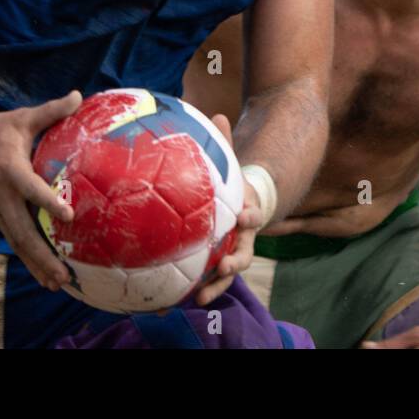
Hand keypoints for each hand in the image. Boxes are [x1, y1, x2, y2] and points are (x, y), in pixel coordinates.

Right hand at [0, 91, 81, 292]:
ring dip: (34, 264)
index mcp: (10, 170)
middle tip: (63, 275)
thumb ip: (52, 110)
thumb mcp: (23, 118)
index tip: (68, 216)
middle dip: (42, 255)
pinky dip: (25, 256)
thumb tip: (80, 95)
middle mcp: (0, 196)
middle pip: (21, 232)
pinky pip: (10, 238)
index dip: (48, 203)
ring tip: (56, 284)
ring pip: (15, 242)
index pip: (31, 190)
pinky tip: (41, 272)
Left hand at [194, 112, 264, 306]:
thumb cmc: (230, 185)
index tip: (244, 214)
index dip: (250, 215)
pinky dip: (188, 293)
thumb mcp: (229, 164)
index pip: (253, 214)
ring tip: (199, 299)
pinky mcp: (212, 267)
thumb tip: (217, 113)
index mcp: (246, 213)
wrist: (237, 208)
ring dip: (214, 288)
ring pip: (224, 277)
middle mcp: (241, 240)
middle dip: (234, 265)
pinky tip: (165, 305)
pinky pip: (203, 282)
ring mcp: (228, 256)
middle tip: (224, 268)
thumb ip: (224, 142)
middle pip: (243, 256)